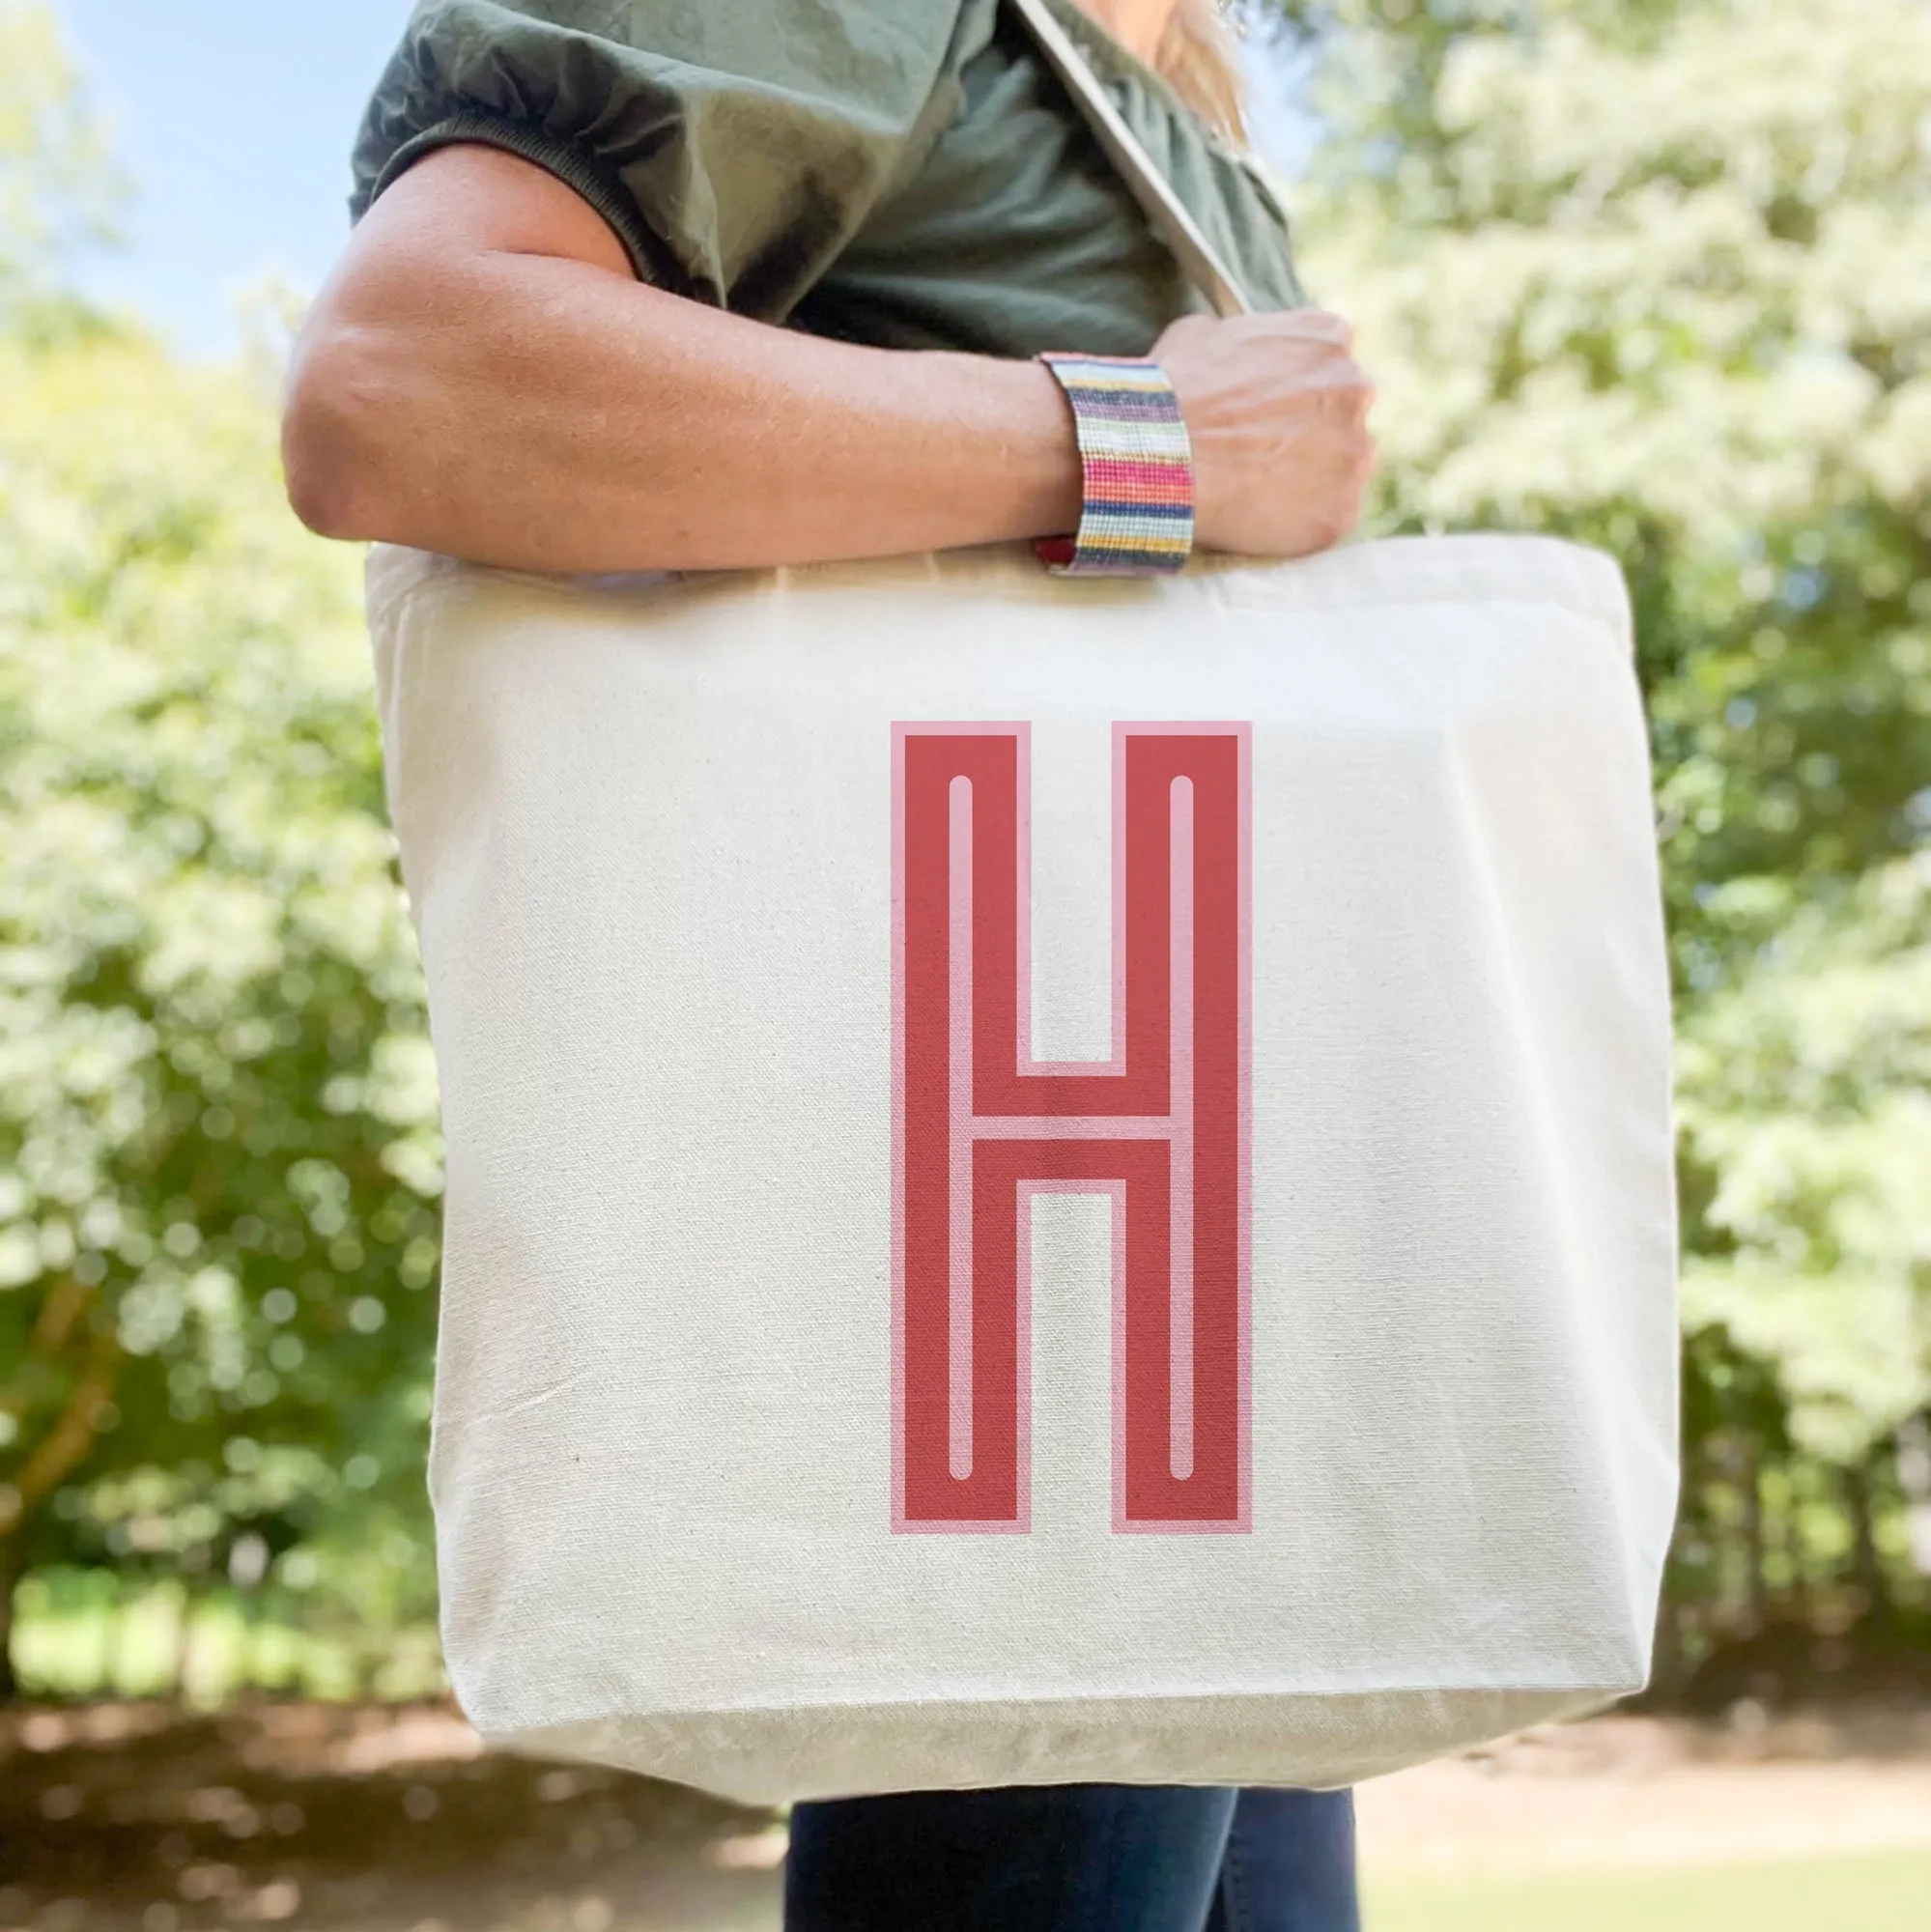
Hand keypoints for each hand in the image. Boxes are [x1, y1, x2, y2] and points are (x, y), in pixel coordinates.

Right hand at [1152, 308, 1375, 557]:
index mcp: (1327, 338)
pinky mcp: (1340, 512)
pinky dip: (1301, 523)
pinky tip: (1261, 518)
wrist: (1164, 458)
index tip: (1270, 408)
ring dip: (1312, 478)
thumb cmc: (1174, 395)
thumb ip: (1242, 336)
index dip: (1296, 388)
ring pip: (1343, 469)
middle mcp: (1355, 389)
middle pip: (1344, 415)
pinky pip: (1329, 519)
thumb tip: (1235, 346)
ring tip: (1258, 489)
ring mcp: (1354, 454)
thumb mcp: (1200, 335)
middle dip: (1312, 432)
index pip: (1329, 361)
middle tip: (1263, 452)